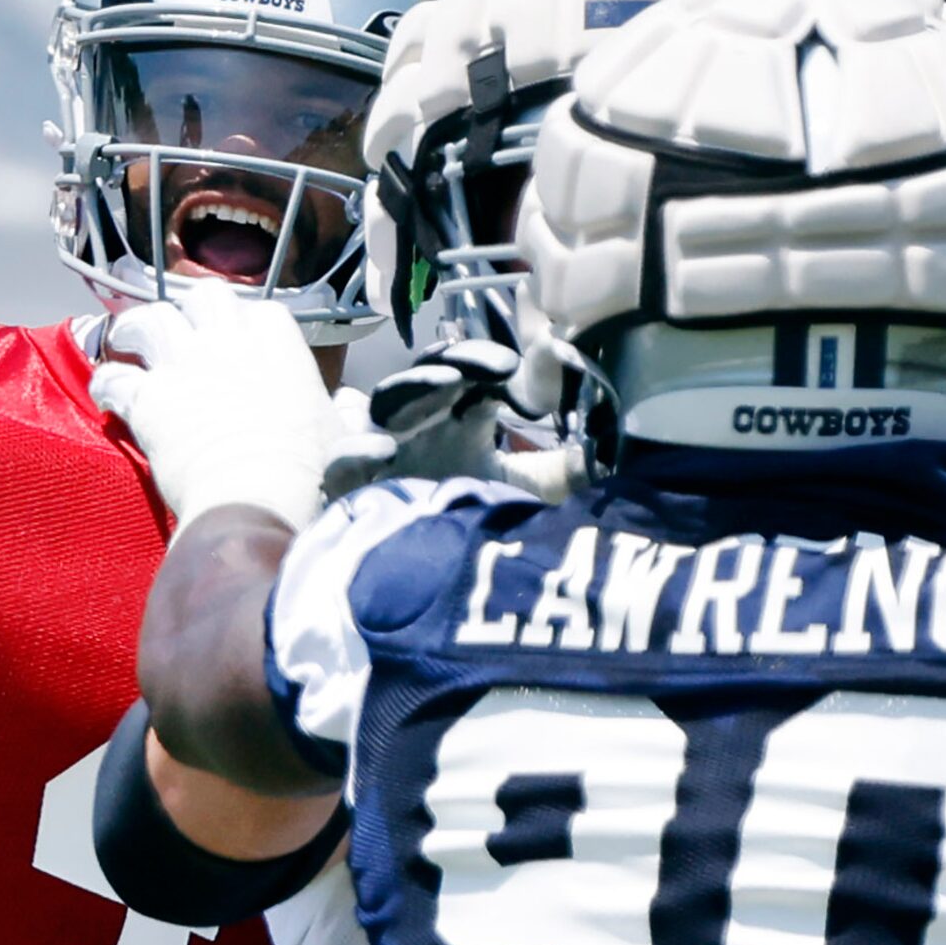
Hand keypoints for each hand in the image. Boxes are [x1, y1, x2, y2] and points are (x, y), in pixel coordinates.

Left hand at [91, 282, 337, 532]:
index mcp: (278, 340)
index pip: (258, 311)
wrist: (262, 497)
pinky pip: (116, 376)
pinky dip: (108, 381)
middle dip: (189, 309)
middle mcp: (227, 339)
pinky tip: (107, 392)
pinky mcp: (149, 397)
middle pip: (201, 297)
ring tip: (126, 341)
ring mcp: (184, 363)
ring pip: (148, 319)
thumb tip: (354, 406)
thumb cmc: (313, 470)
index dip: (244, 323)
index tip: (238, 340)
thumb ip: (348, 411)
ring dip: (135, 329)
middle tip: (181, 329)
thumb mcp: (346, 434)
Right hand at [325, 341, 585, 502]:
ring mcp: (380, 455)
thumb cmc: (477, 523)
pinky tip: (384, 452)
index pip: (470, 372)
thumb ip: (565, 467)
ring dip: (413, 389)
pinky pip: (340, 466)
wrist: (438, 584)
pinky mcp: (352, 493)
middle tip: (498, 365)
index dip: (494, 361)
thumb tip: (604, 447)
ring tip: (448, 383)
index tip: (536, 362)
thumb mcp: (529, 493)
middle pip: (428, 376)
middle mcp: (416, 428)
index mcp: (456, 418)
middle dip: (459, 362)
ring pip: (383, 406)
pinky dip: (356, 454)